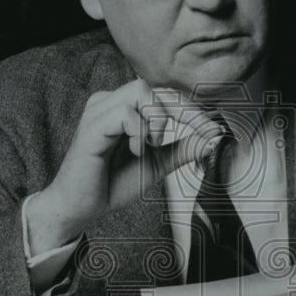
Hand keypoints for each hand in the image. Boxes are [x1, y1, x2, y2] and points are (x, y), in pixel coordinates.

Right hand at [25, 79, 221, 253]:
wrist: (81, 207)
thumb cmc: (111, 183)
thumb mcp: (157, 164)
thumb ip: (182, 149)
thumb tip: (212, 139)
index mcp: (125, 107)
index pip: (164, 94)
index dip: (192, 109)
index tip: (214, 130)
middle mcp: (110, 102)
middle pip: (155, 87)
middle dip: (184, 111)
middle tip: (198, 134)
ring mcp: (99, 111)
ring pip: (140, 90)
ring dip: (157, 119)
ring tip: (152, 146)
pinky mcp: (91, 126)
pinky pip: (124, 113)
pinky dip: (138, 132)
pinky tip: (135, 151)